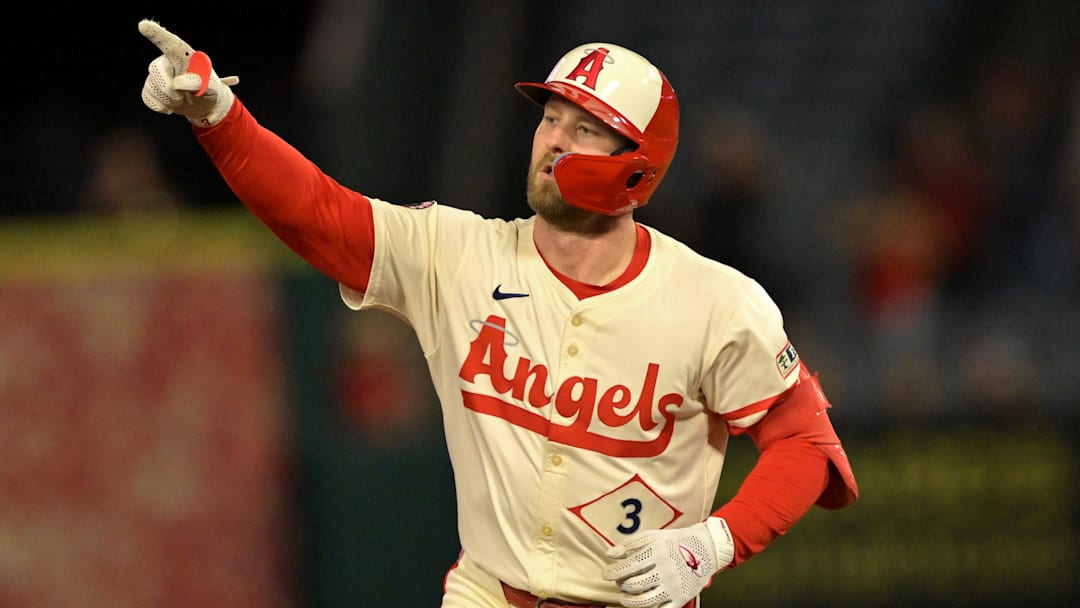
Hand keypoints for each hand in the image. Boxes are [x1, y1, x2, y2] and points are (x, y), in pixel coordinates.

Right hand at [138, 19, 239, 126]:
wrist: (205, 105)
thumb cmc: (209, 91)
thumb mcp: (212, 88)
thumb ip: (199, 84)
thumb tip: (178, 82)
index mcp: (184, 56)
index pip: (170, 43)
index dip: (156, 34)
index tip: (144, 25)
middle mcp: (168, 62)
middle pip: (156, 69)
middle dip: (168, 88)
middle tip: (182, 97)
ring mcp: (158, 75)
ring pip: (151, 86)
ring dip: (168, 100)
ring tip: (181, 100)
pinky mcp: (152, 88)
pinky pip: (147, 97)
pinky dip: (160, 106)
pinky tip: (171, 106)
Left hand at [602, 517, 734, 607]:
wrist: (707, 548)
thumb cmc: (677, 541)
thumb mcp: (653, 535)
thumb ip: (630, 544)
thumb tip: (609, 554)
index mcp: (657, 553)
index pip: (627, 567)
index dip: (612, 572)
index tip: (607, 574)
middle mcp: (665, 570)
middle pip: (633, 585)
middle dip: (621, 585)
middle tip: (619, 582)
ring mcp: (674, 586)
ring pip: (643, 601)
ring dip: (628, 601)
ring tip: (625, 596)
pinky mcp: (681, 598)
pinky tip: (641, 605)